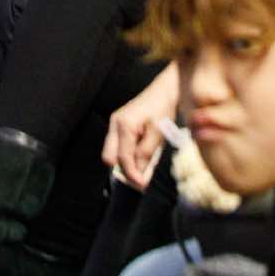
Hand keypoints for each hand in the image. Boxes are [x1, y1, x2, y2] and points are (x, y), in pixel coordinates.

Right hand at [102, 63, 180, 187]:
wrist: (165, 91)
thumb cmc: (163, 109)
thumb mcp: (158, 134)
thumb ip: (146, 155)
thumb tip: (139, 176)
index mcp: (124, 125)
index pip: (123, 158)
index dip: (132, 174)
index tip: (142, 185)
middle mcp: (115, 124)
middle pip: (109, 157)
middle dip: (123, 168)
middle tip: (141, 175)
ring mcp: (115, 124)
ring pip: (113, 152)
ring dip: (127, 161)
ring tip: (146, 162)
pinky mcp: (119, 124)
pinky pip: (118, 145)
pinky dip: (129, 153)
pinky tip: (143, 152)